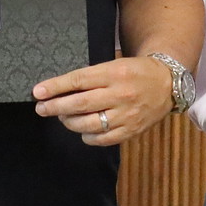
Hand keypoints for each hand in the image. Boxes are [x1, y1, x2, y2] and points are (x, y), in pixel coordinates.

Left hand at [31, 54, 175, 146]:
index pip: (79, 80)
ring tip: (63, 117)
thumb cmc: (135, 72)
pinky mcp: (131, 130)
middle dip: (56, 107)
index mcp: (114, 73)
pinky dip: (87, 136)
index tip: (38, 92)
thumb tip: (59, 90)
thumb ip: (90, 78)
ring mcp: (126, 115)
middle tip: (42, 109)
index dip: (56, 87)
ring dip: (70, 122)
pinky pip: (102, 139)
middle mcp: (120, 94)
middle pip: (80, 104)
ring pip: (89, 124)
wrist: (167, 84)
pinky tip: (83, 130)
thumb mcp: (114, 65)